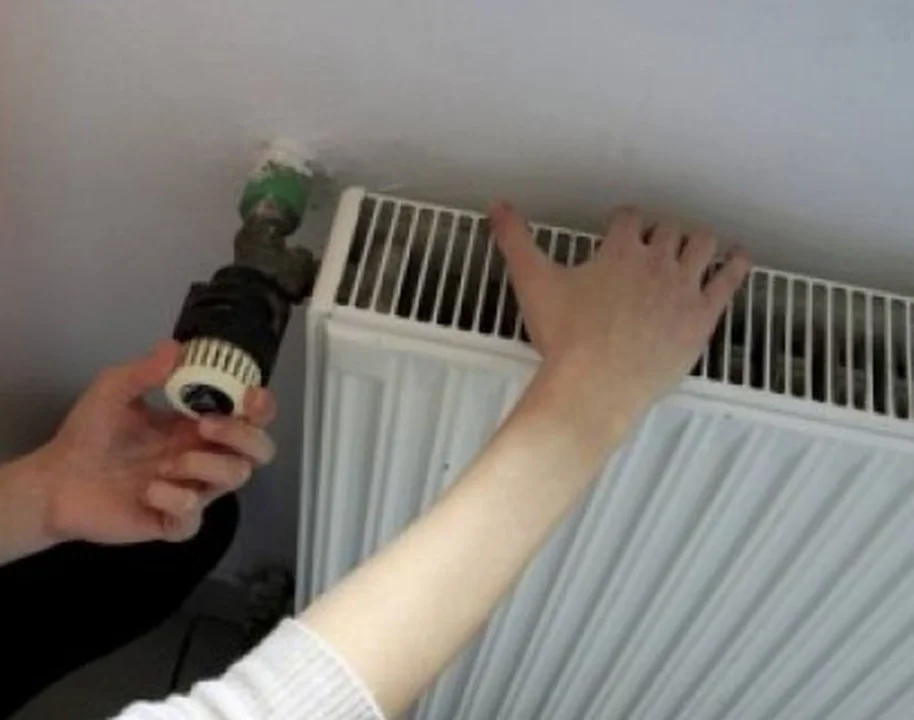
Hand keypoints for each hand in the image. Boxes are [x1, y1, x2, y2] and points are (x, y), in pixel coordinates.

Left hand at [34, 340, 276, 543]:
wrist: (54, 481)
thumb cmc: (88, 435)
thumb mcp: (112, 391)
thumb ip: (143, 371)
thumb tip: (175, 347)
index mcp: (199, 424)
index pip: (251, 416)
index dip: (262, 407)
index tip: (249, 395)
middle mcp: (205, 456)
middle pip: (259, 450)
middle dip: (243, 435)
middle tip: (205, 426)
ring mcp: (193, 490)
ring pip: (235, 478)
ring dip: (206, 465)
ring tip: (165, 464)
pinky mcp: (173, 521)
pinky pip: (194, 517)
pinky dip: (177, 500)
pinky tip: (148, 491)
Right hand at [490, 202, 750, 442]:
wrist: (595, 386)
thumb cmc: (564, 338)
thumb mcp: (533, 283)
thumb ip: (515, 240)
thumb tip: (498, 206)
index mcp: (620, 249)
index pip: (629, 217)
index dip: (625, 220)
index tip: (621, 227)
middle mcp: (657, 260)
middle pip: (669, 228)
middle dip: (661, 232)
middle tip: (654, 245)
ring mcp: (684, 287)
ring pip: (703, 244)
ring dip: (697, 240)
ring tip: (695, 245)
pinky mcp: (702, 316)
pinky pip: (729, 279)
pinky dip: (736, 263)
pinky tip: (739, 257)